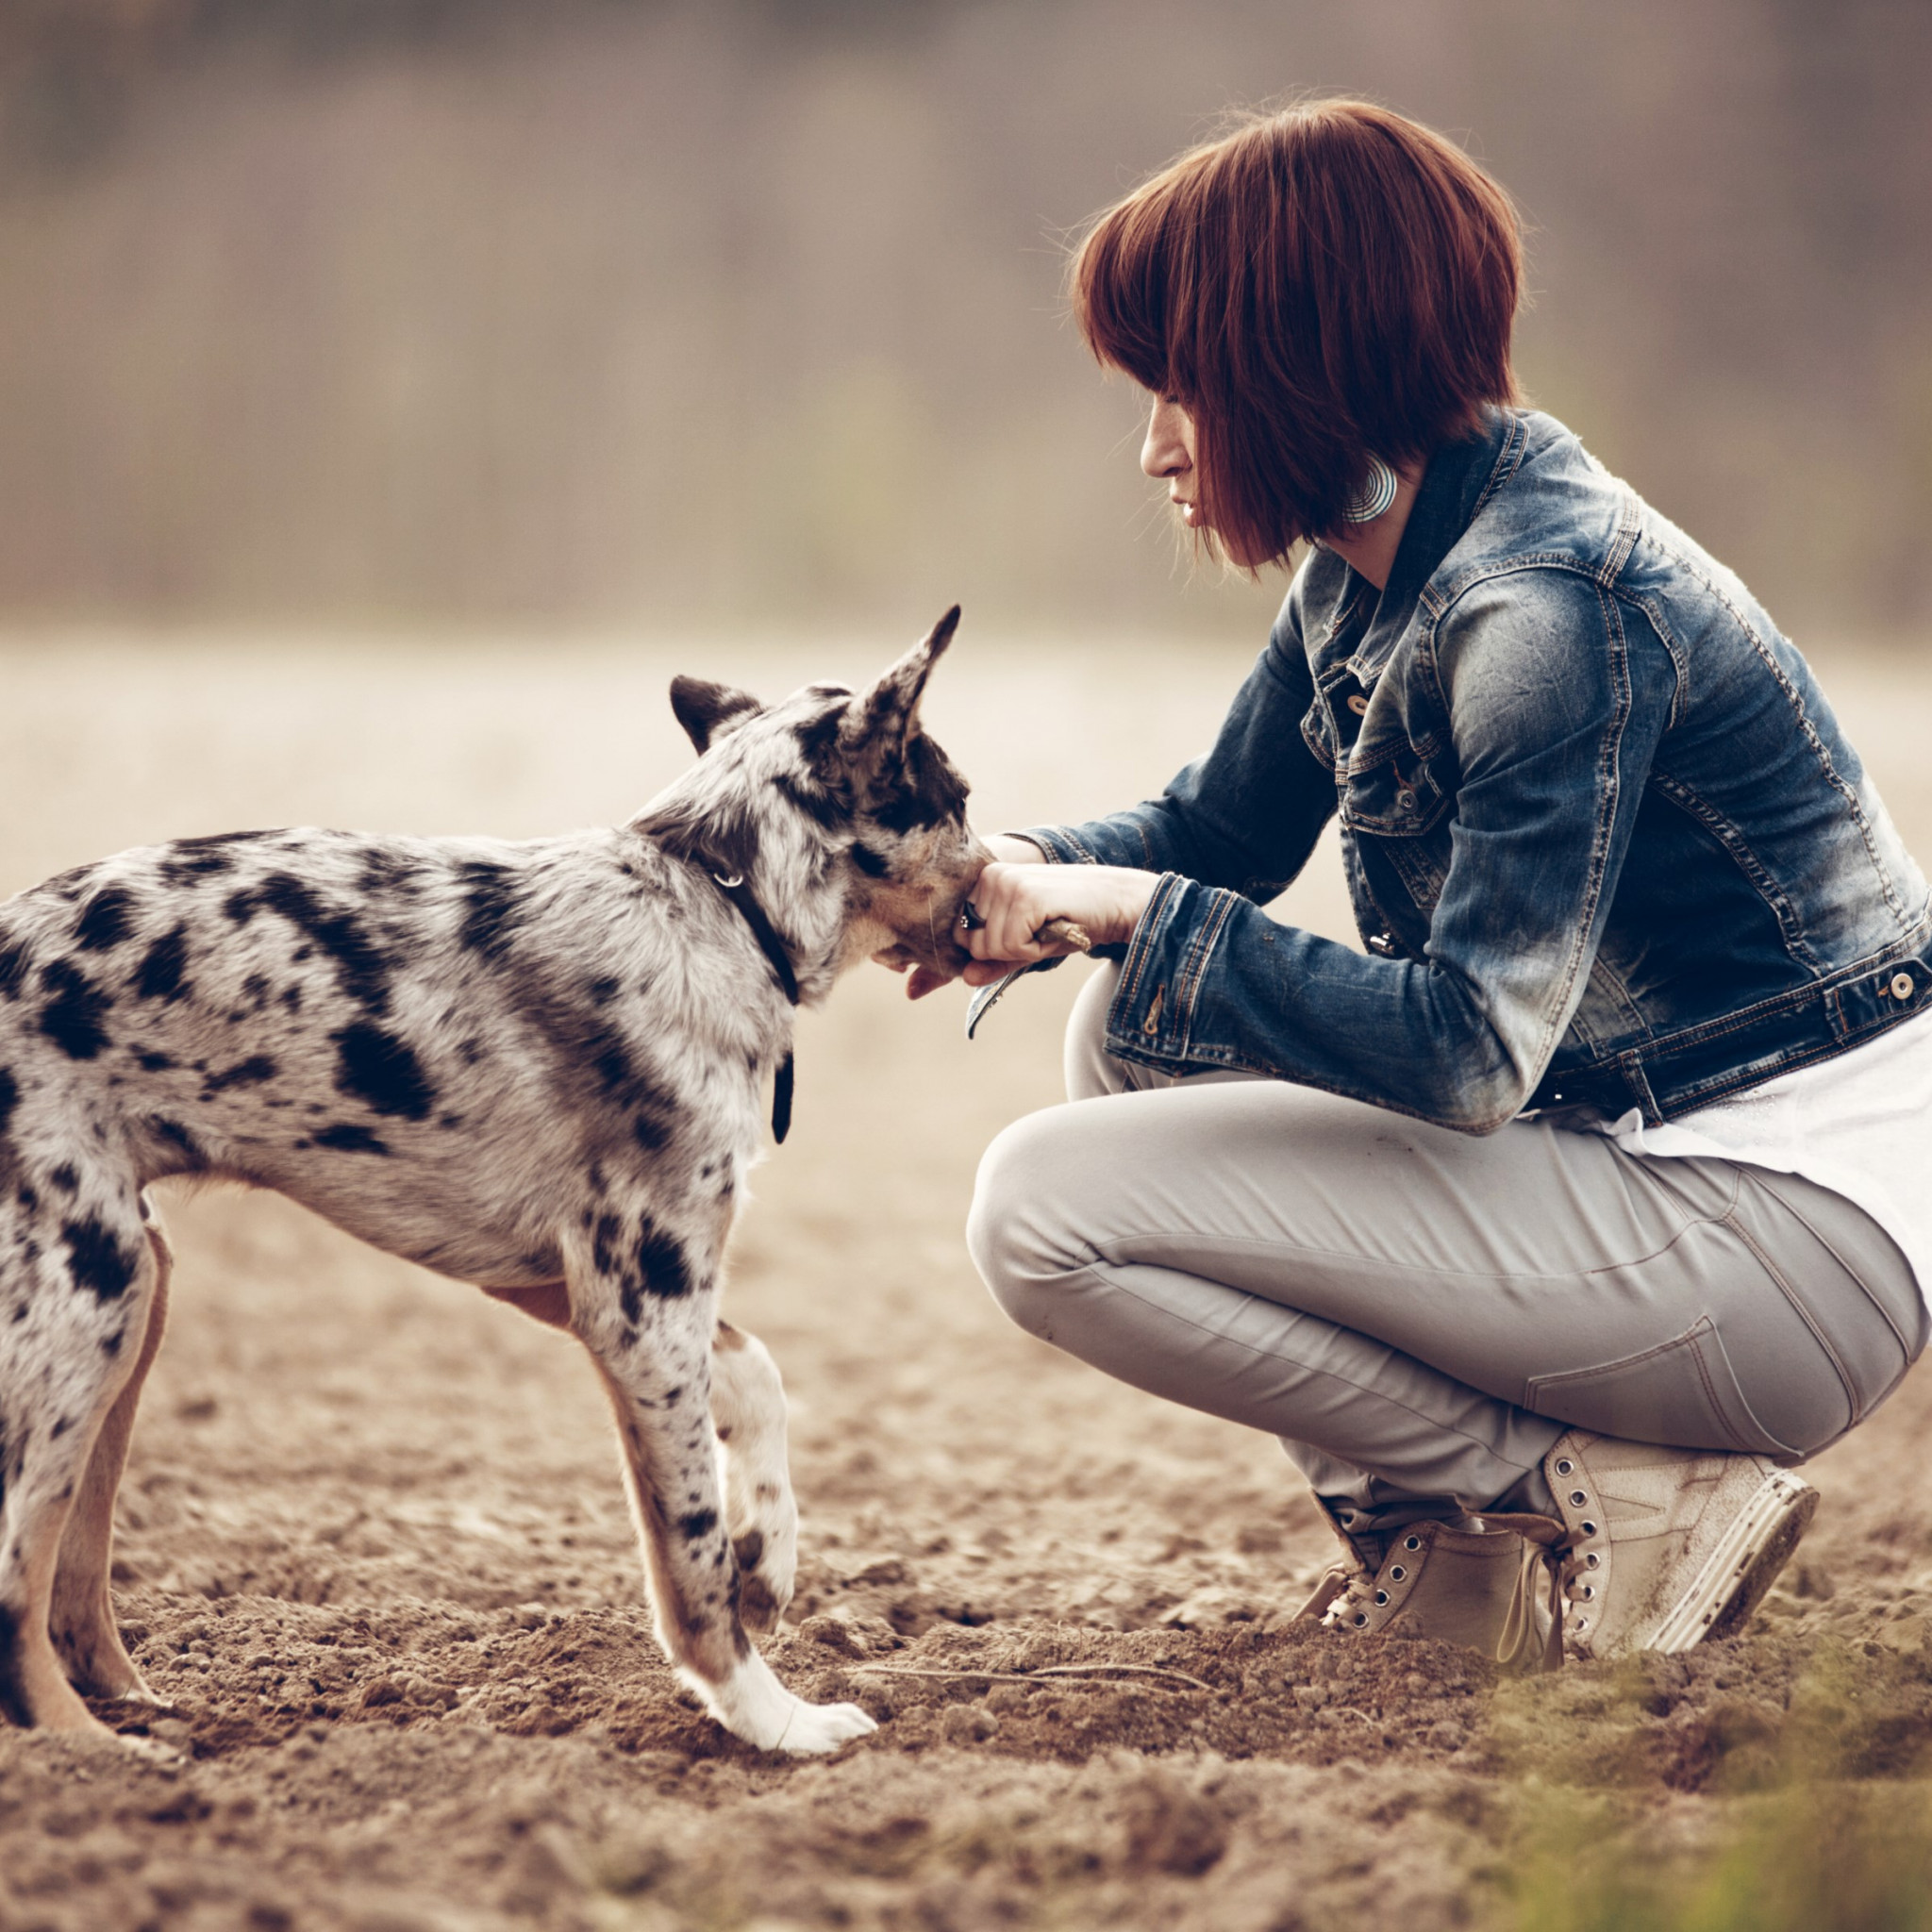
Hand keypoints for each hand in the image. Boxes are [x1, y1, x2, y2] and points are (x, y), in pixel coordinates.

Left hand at [959, 862, 1158, 986]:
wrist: (1116, 902)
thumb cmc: (1071, 921)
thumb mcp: (1026, 942)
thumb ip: (994, 959)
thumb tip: (966, 977)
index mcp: (984, 880)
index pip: (963, 936)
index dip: (998, 947)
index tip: (1028, 928)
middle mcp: (990, 876)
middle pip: (975, 945)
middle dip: (1011, 950)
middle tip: (1042, 928)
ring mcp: (1007, 884)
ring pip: (993, 947)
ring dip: (1026, 949)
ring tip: (1050, 926)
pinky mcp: (1025, 897)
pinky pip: (1013, 946)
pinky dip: (1037, 949)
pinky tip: (1056, 927)